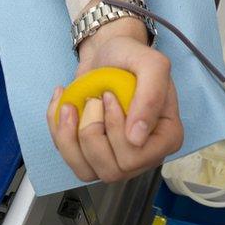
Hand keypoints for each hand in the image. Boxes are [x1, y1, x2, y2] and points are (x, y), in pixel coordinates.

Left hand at [47, 19, 183, 182]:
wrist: (107, 52)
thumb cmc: (130, 57)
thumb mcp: (150, 63)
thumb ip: (151, 96)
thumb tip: (136, 139)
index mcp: (166, 138)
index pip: (135, 157)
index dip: (115, 129)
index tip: (109, 95)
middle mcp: (143, 156)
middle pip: (112, 170)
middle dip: (92, 130)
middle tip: (95, 99)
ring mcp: (116, 159)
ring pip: (86, 171)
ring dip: (71, 135)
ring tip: (72, 105)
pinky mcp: (91, 157)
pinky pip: (69, 159)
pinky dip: (58, 131)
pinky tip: (64, 106)